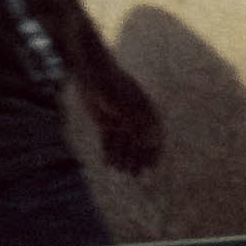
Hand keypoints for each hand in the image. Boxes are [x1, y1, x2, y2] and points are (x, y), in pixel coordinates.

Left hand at [87, 58, 162, 180]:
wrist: (90, 70)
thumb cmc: (111, 84)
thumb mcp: (124, 104)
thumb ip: (138, 121)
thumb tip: (153, 139)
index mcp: (143, 109)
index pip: (154, 133)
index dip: (154, 151)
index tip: (153, 166)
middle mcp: (133, 116)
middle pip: (138, 142)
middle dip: (137, 158)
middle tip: (136, 175)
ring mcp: (119, 119)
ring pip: (123, 143)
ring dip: (123, 157)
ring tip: (120, 171)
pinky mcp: (105, 121)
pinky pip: (109, 140)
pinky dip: (109, 152)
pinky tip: (107, 164)